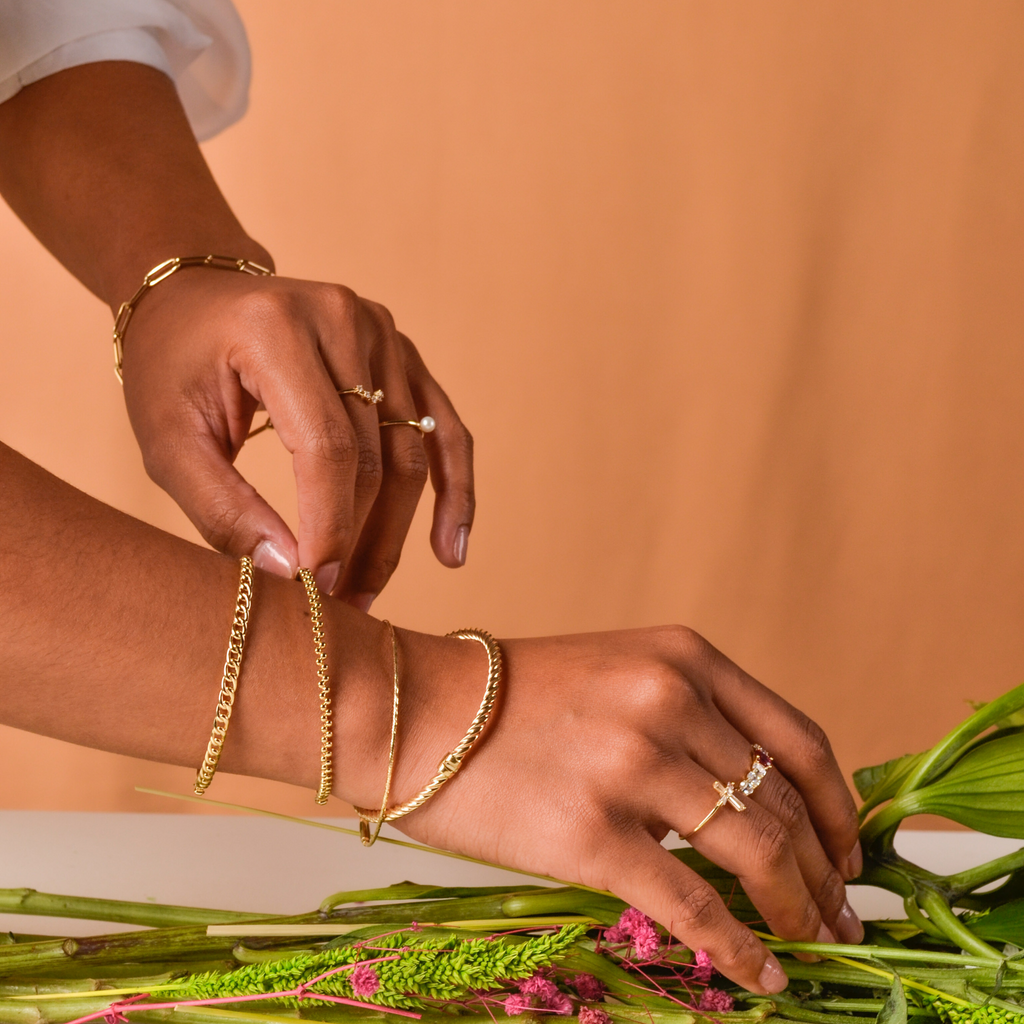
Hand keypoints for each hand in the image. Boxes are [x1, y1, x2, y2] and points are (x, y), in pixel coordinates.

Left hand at [120, 268, 473, 605]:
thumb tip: (289, 573)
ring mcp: (383, 330)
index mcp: (277, 328)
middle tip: (337, 606)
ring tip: (371, 592)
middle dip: (361, 541)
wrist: (192, 299)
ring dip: (398, 532)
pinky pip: (442, 427)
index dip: (331, 526)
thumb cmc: (171, 367)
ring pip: (412, 451)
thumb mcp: (167, 440)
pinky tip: (451, 547)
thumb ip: (222, 507)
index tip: (318, 589)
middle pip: (375, 455)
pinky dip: (454, 489)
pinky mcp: (403, 351)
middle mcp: (343, 317)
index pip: (327, 446)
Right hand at [385, 624, 862, 993]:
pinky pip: (692, 904)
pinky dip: (740, 946)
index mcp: (682, 656)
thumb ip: (689, 719)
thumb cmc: (510, 697)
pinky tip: (761, 973)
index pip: (798, 739)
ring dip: (796, 908)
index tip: (851, 851)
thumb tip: (753, 803)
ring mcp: (631, 765)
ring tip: (811, 940)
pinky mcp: (591, 833)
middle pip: (782, 802)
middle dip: (824, 870)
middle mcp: (668, 700)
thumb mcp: (617, 673)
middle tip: (841, 912)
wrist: (415, 710)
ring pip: (754, 852)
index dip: (839, 807)